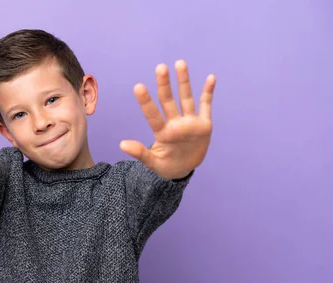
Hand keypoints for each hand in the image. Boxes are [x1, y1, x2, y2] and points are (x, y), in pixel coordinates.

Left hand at [120, 60, 215, 179]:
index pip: (153, 115)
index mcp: (162, 133)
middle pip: (168, 101)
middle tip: (160, 67)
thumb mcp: (154, 163)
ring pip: (186, 98)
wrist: (185, 169)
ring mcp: (190, 122)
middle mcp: (175, 123)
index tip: (138, 86)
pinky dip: (208, 92)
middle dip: (164, 84)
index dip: (146, 102)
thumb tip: (122, 145)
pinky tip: (210, 77)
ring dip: (184, 81)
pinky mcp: (203, 124)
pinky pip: (206, 105)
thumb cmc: (167, 166)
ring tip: (180, 63)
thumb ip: (141, 154)